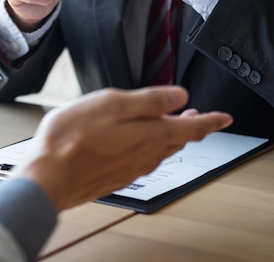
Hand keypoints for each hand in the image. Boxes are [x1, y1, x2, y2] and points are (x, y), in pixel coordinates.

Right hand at [14, 86, 231, 211]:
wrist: (48, 178)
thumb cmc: (72, 139)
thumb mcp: (112, 104)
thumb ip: (150, 101)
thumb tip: (179, 97)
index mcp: (150, 135)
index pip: (192, 128)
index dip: (211, 121)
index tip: (225, 118)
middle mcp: (145, 156)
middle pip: (177, 141)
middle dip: (190, 127)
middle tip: (198, 118)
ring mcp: (130, 169)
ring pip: (160, 152)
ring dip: (170, 137)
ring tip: (171, 126)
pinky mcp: (115, 177)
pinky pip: (143, 161)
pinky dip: (150, 149)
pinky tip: (138, 144)